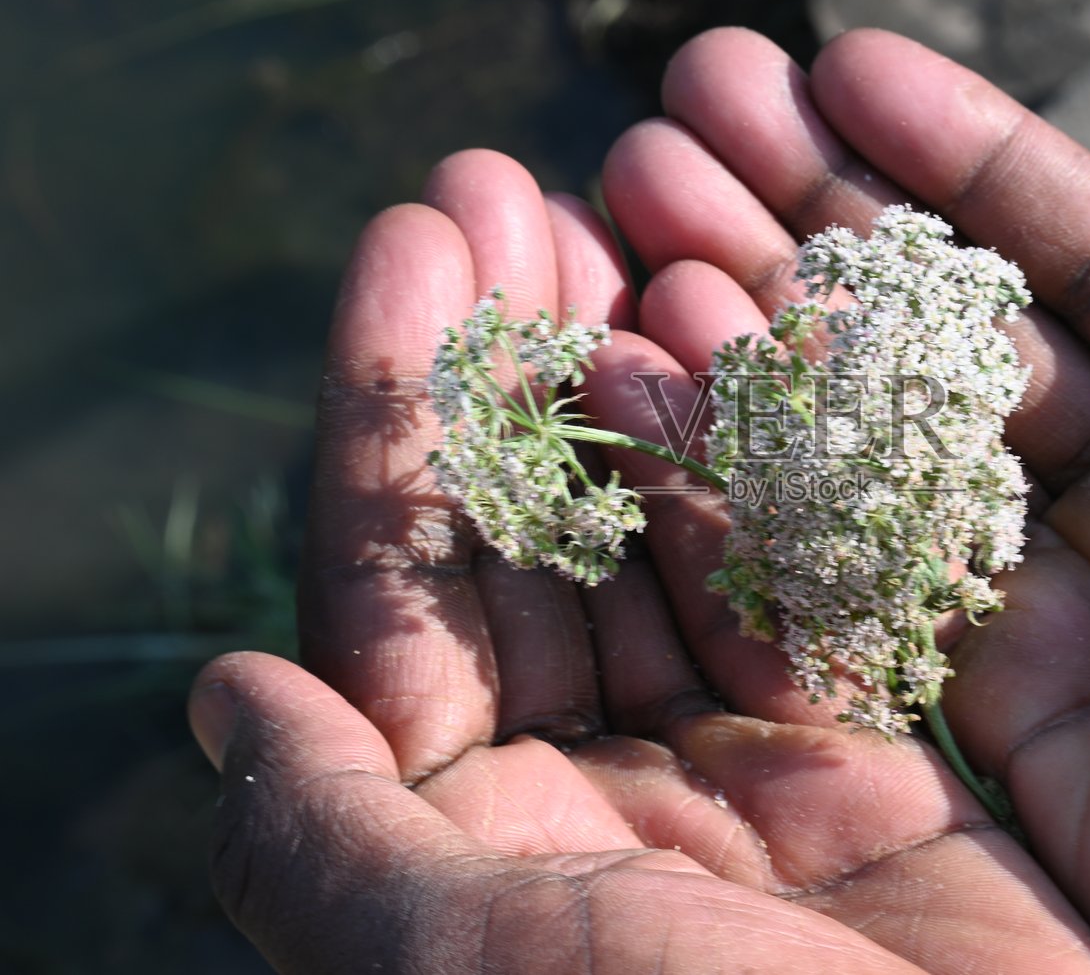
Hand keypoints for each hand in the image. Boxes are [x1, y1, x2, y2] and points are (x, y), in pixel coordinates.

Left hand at [189, 150, 1089, 971]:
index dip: (399, 413)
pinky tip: (743, 347)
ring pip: (664, 547)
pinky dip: (773, 475)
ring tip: (622, 225)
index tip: (417, 241)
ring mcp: (732, 780)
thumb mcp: (457, 958)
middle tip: (515, 192)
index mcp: (474, 847)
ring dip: (638, 390)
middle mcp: (592, 803)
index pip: (405, 594)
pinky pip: (804, 593)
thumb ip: (328, 834)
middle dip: (511, 366)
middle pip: (533, 544)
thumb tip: (222, 692)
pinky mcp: (865, 771)